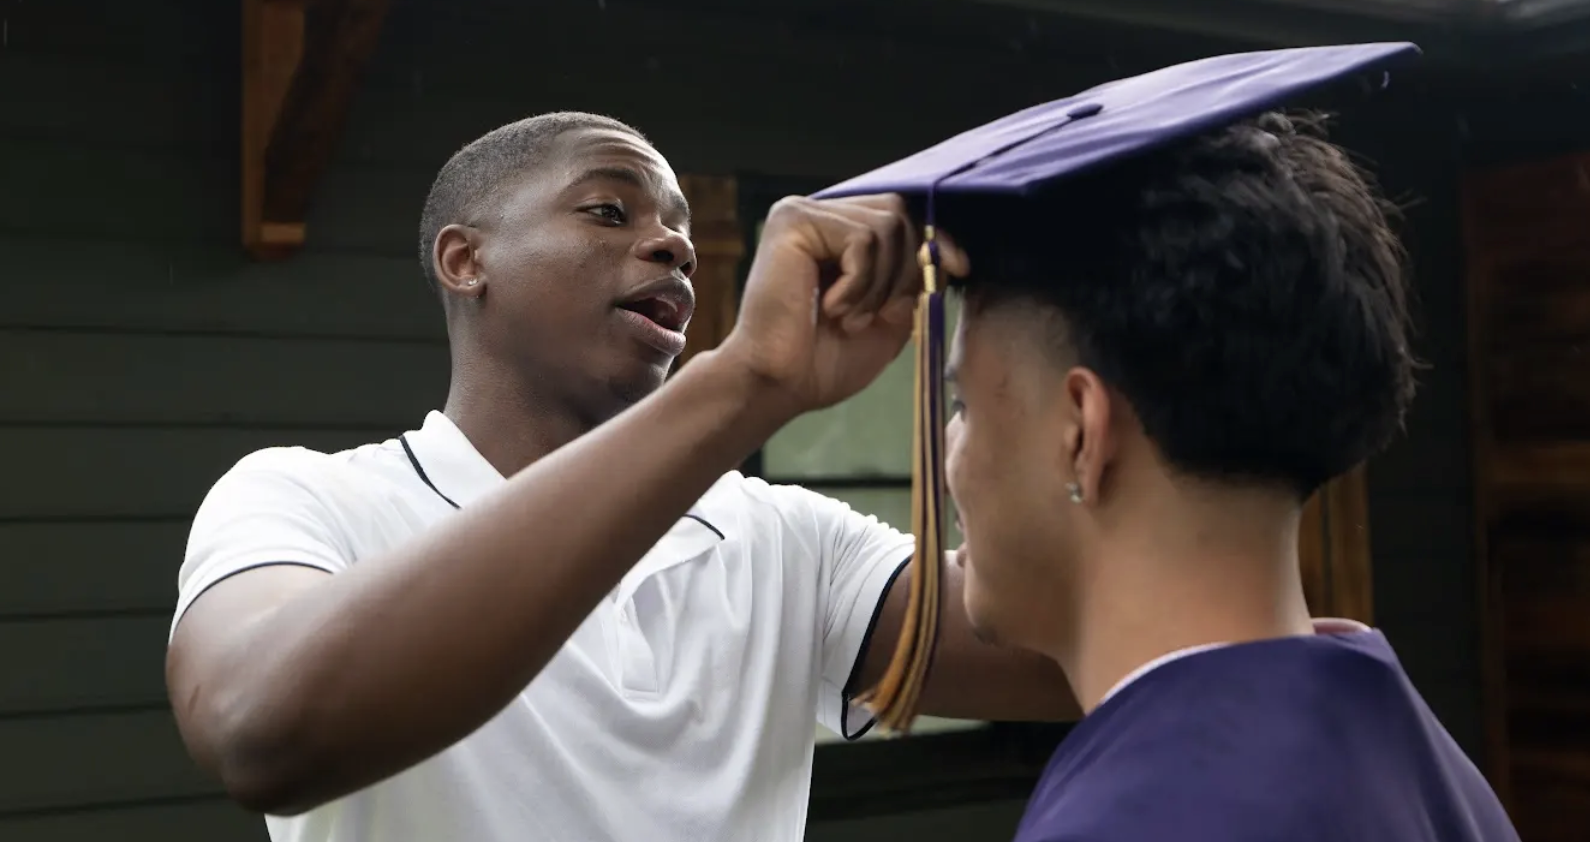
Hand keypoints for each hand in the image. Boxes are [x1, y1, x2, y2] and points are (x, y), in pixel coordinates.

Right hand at [719, 194, 969, 415]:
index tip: (960, 268)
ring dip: (879, 283)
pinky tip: (829, 307)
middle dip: (904, 270)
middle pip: (898, 213)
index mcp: (837, 236)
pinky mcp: (792, 220)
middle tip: (872, 316)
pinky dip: (859, 283)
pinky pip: (861, 239)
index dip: (935, 237)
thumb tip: (945, 253)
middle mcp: (820, 215)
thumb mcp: (887, 321)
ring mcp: (803, 213)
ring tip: (846, 316)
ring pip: (886, 225)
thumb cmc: (822, 362)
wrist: (777, 385)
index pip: (900, 216)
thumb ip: (913, 285)